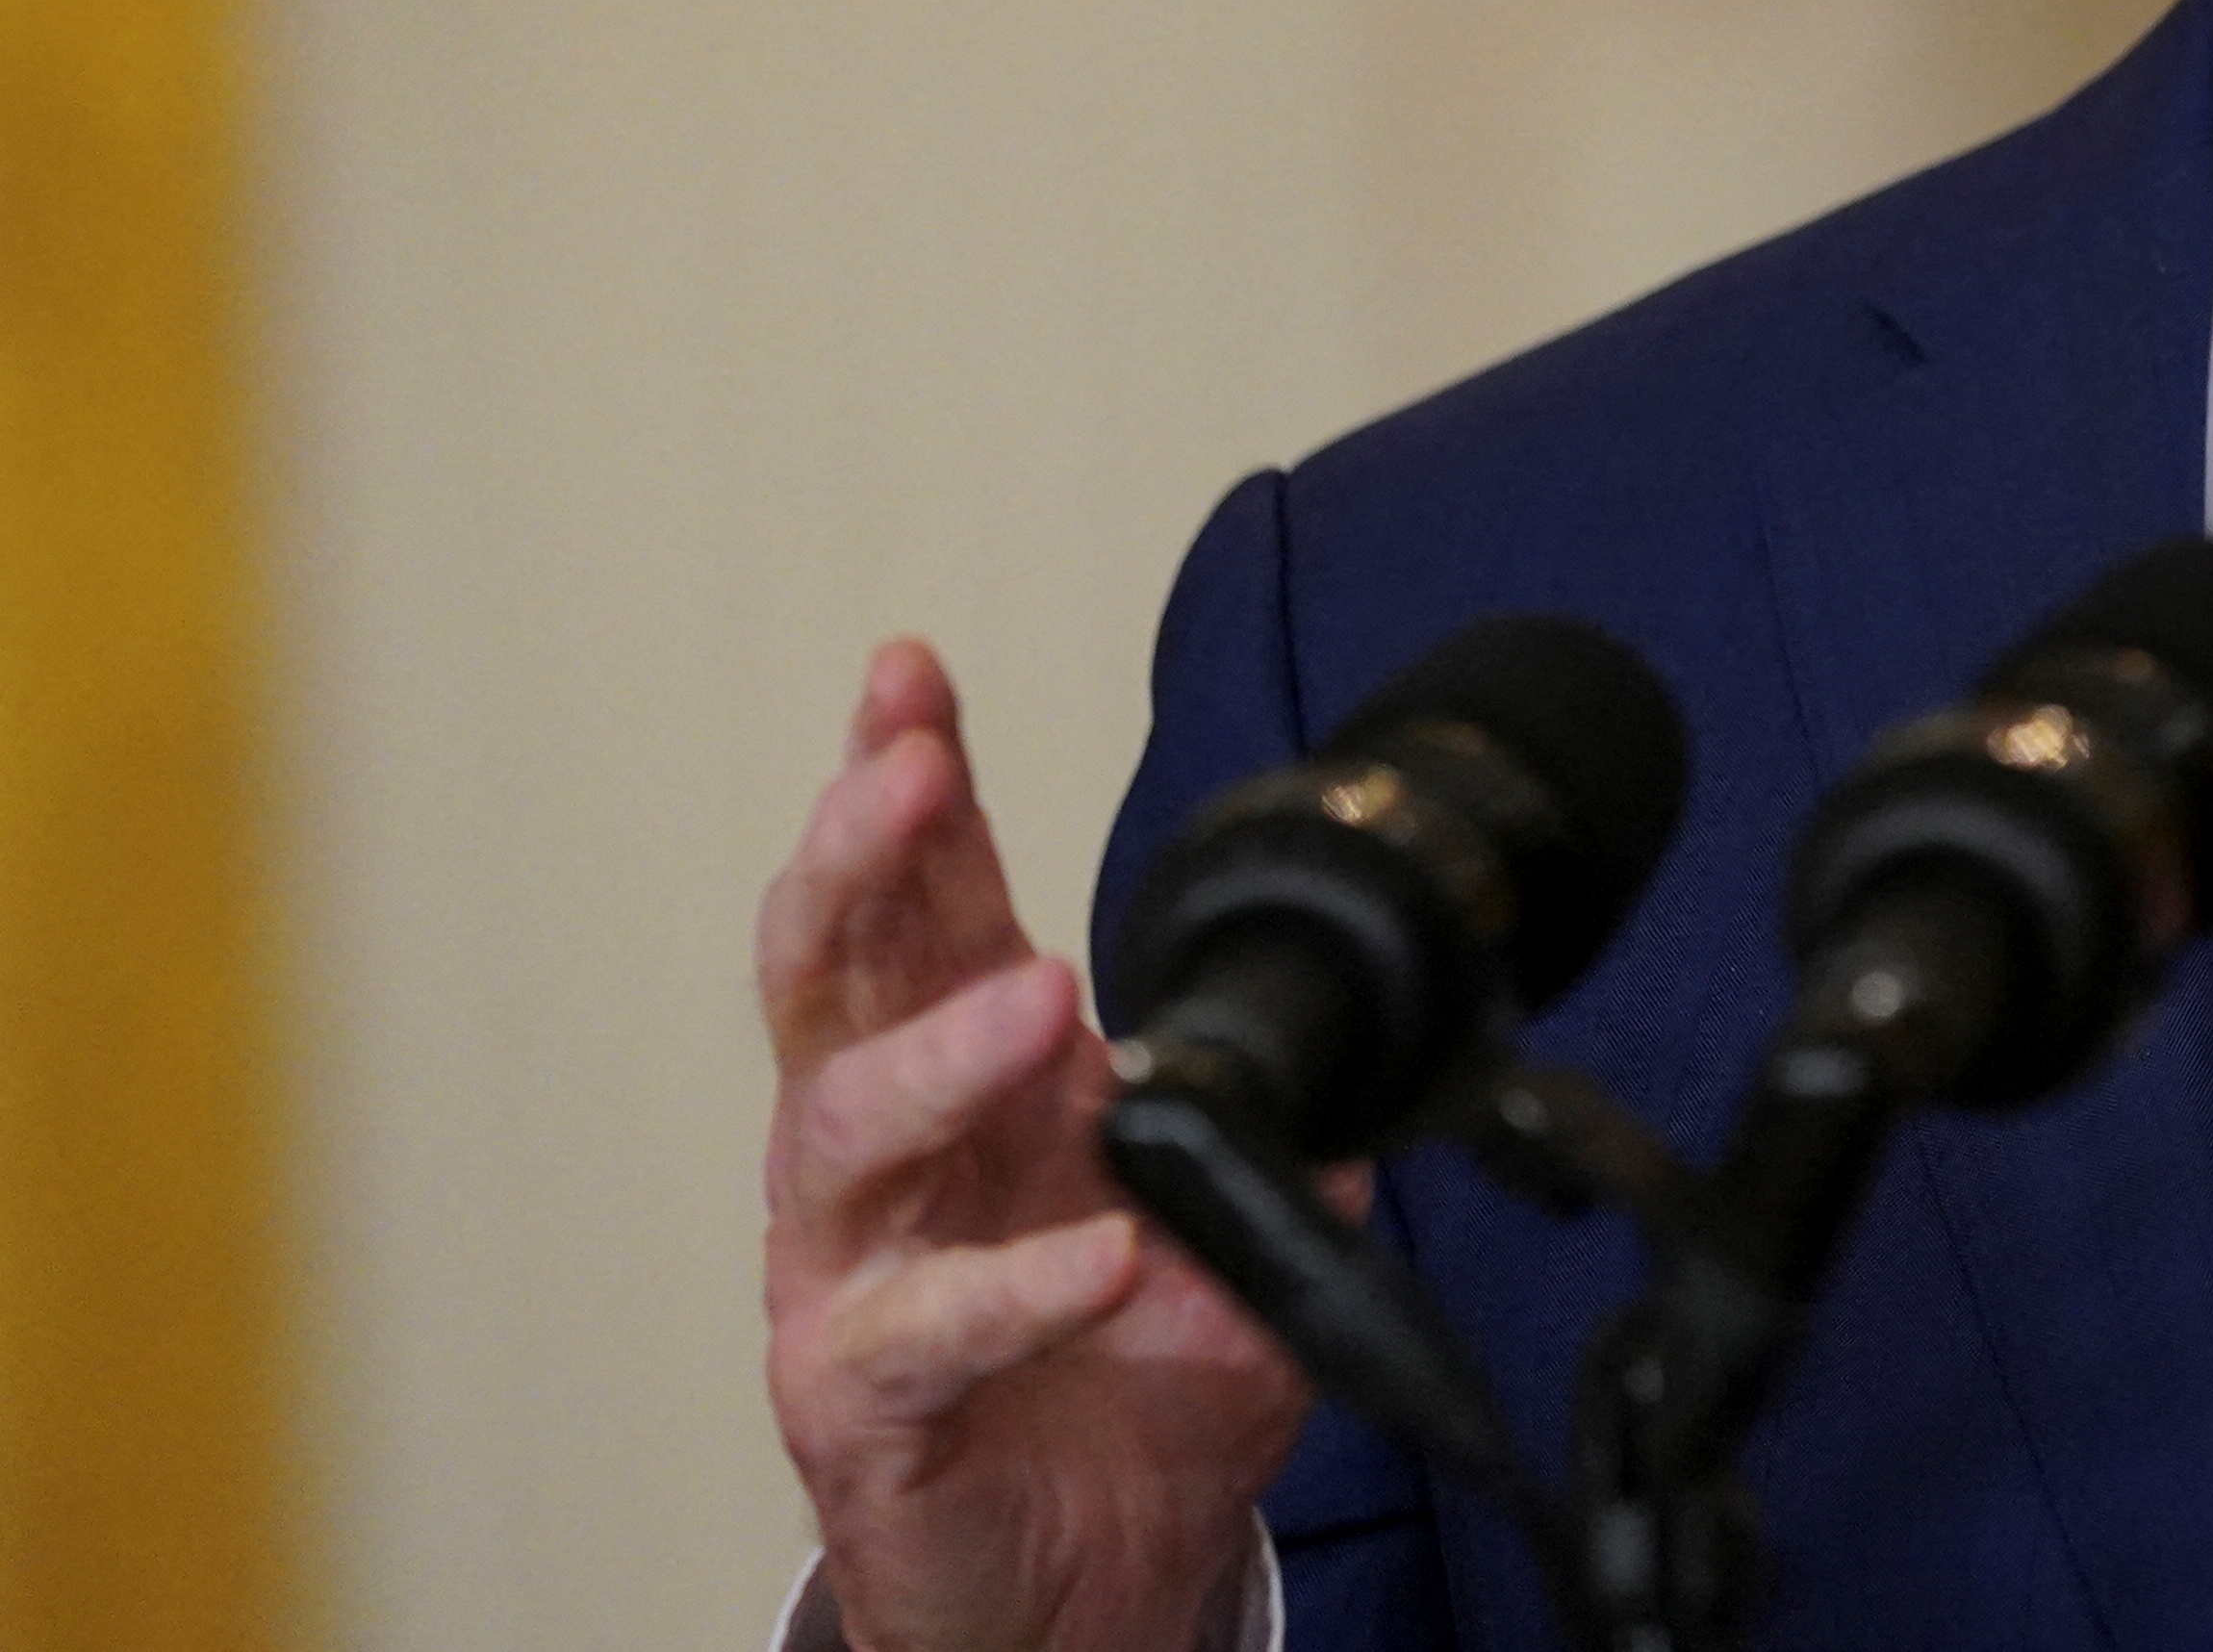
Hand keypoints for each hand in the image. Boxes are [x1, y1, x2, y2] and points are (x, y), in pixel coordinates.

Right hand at [760, 641, 1304, 1651]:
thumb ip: (1281, 1120)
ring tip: (1037, 994)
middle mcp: (885, 1158)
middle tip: (906, 773)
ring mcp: (854, 1276)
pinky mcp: (863, 1404)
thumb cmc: (1133, 1383)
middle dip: (857, 860)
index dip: (906, 780)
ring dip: (938, 1049)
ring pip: (839, 1130)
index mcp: (965, 1076)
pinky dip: (1014, 1285)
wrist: (1105, 1581)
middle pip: (828, 975)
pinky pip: (920, 1330)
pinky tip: (1097, 1250)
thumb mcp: (1239, 1223)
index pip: (920, 900)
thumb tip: (1360, 1039)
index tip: (907, 675)